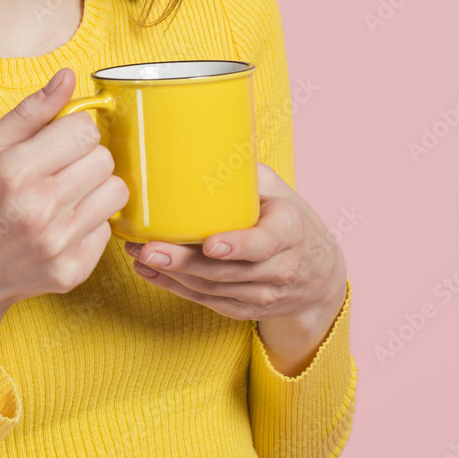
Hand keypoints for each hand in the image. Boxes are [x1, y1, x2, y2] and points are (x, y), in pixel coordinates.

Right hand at [0, 67, 129, 322]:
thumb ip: (29, 111)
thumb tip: (67, 76)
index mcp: (15, 170)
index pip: (84, 129)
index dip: (74, 129)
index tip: (58, 140)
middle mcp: (40, 207)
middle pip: (104, 158)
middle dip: (85, 156)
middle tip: (59, 167)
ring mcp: (59, 243)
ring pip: (116, 191)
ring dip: (95, 187)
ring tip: (66, 193)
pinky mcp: (74, 270)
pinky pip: (108, 228)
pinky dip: (91, 221)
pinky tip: (63, 223)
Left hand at [123, 163, 347, 375]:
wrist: (319, 275)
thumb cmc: (289, 221)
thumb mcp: (278, 190)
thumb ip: (246, 176)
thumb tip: (200, 149)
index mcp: (289, 231)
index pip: (265, 243)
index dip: (238, 245)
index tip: (211, 244)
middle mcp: (280, 267)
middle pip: (228, 271)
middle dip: (185, 262)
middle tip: (149, 249)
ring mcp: (264, 294)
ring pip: (213, 289)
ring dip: (173, 274)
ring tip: (139, 255)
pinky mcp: (247, 309)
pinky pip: (209, 302)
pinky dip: (177, 289)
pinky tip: (150, 273)